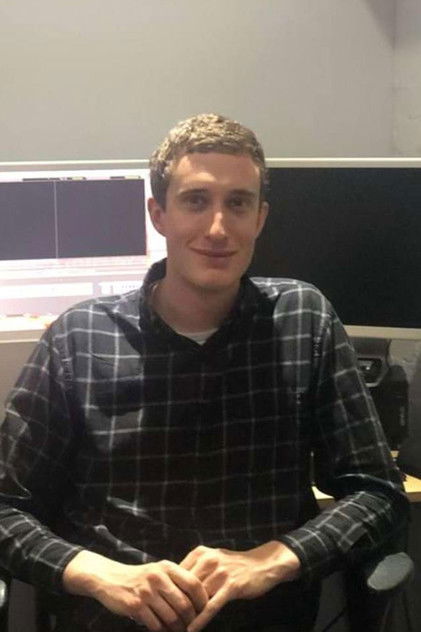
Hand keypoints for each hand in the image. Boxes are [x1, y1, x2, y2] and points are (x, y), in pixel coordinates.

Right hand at [63, 550, 207, 631]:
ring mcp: (146, 592)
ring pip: (171, 618)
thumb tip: (201, 599)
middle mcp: (158, 577)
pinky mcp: (135, 606)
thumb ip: (177, 580)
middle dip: (191, 620)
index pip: (193, 583)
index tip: (204, 611)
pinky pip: (156, 625)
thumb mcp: (159, 571)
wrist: (110, 578)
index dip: (202, 600)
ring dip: (177, 629)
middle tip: (191, 627)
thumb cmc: (141, 578)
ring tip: (179, 631)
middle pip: (184, 604)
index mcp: (167, 567)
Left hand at [180, 541, 300, 631]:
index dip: (169, 592)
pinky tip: (192, 630)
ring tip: (176, 628)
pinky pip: (211, 607)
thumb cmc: (234, 564)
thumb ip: (195, 569)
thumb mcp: (213, 559)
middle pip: (184, 587)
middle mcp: (208, 560)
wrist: (262, 564)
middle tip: (168, 621)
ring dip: (187, 616)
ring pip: (196, 599)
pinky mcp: (231, 586)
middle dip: (176, 605)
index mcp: (200, 553)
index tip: (162, 606)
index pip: (177, 574)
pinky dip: (200, 620)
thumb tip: (174, 584)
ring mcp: (219, 573)